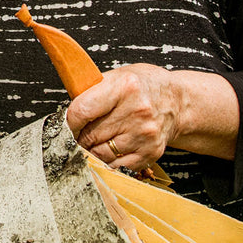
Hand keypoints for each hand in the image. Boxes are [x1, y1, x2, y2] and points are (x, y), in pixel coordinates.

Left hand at [66, 63, 182, 169]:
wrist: (177, 102)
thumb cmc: (143, 88)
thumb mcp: (117, 76)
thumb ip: (91, 92)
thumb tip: (65, 114)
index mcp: (125, 87)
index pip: (82, 111)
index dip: (69, 121)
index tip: (68, 124)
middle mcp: (137, 111)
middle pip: (90, 135)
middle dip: (80, 137)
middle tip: (82, 133)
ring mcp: (145, 134)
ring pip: (100, 154)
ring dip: (92, 150)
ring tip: (97, 140)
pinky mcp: (150, 153)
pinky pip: (116, 165)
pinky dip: (108, 160)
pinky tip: (112, 148)